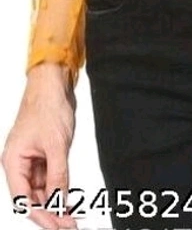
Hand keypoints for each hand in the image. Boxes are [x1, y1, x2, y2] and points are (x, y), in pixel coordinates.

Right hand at [1, 65, 77, 229]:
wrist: (54, 82)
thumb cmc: (47, 105)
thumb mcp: (56, 144)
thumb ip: (58, 175)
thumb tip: (59, 202)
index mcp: (13, 161)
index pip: (23, 199)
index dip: (40, 216)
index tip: (56, 226)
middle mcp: (19, 163)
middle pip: (31, 198)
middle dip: (49, 213)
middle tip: (68, 226)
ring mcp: (32, 159)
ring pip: (41, 190)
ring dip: (55, 204)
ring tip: (70, 219)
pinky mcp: (44, 154)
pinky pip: (50, 178)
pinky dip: (59, 190)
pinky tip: (69, 202)